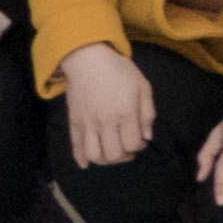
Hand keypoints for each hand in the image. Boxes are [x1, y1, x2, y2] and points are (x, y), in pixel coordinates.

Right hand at [60, 40, 157, 168]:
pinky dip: (81, 158)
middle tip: (128, 149)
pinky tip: (87, 163)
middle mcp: (105, 121)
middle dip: (124, 156)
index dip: (138, 146)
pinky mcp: (74, 122)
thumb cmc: (119, 70)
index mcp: (125, 112)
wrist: (87, 59)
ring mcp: (87, 123)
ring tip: (111, 153)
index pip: (132, 144)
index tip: (140, 140)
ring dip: (104, 160)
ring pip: (94, 155)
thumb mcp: (143, 86)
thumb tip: (146, 137)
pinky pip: (75, 146)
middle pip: (113, 154)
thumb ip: (148, 113)